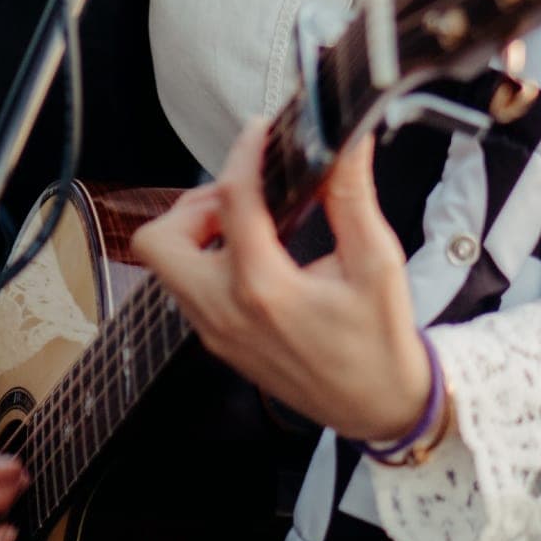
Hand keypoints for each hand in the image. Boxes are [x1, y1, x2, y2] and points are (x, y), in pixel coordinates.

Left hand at [128, 119, 432, 448]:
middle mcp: (226, 312)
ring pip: (166, 265)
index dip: (244, 155)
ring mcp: (215, 331)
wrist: (379, 407)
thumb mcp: (377, 264)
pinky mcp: (217, 342)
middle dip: (192, 205)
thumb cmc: (381, 342)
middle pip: (160, 240)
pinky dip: (206, 261)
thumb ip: (353, 198)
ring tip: (247, 223)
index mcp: (265, 289)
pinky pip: (186, 289)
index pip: (233, 201)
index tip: (259, 133)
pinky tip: (251, 254)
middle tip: (238, 198)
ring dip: (195, 233)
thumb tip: (346, 145)